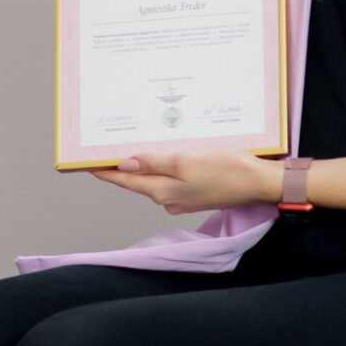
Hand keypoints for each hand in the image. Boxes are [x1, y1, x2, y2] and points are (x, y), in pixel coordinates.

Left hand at [92, 151, 281, 214]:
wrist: (258, 183)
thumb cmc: (226, 169)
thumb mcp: (186, 160)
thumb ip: (154, 163)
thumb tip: (125, 164)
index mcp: (162, 191)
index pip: (125, 180)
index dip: (106, 171)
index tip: (88, 164)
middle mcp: (168, 199)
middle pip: (138, 181)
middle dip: (124, 165)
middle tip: (107, 148)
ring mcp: (182, 198)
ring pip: (156, 180)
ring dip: (146, 165)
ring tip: (135, 147)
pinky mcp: (195, 194)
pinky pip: (172, 179)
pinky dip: (165, 168)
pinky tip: (167, 155)